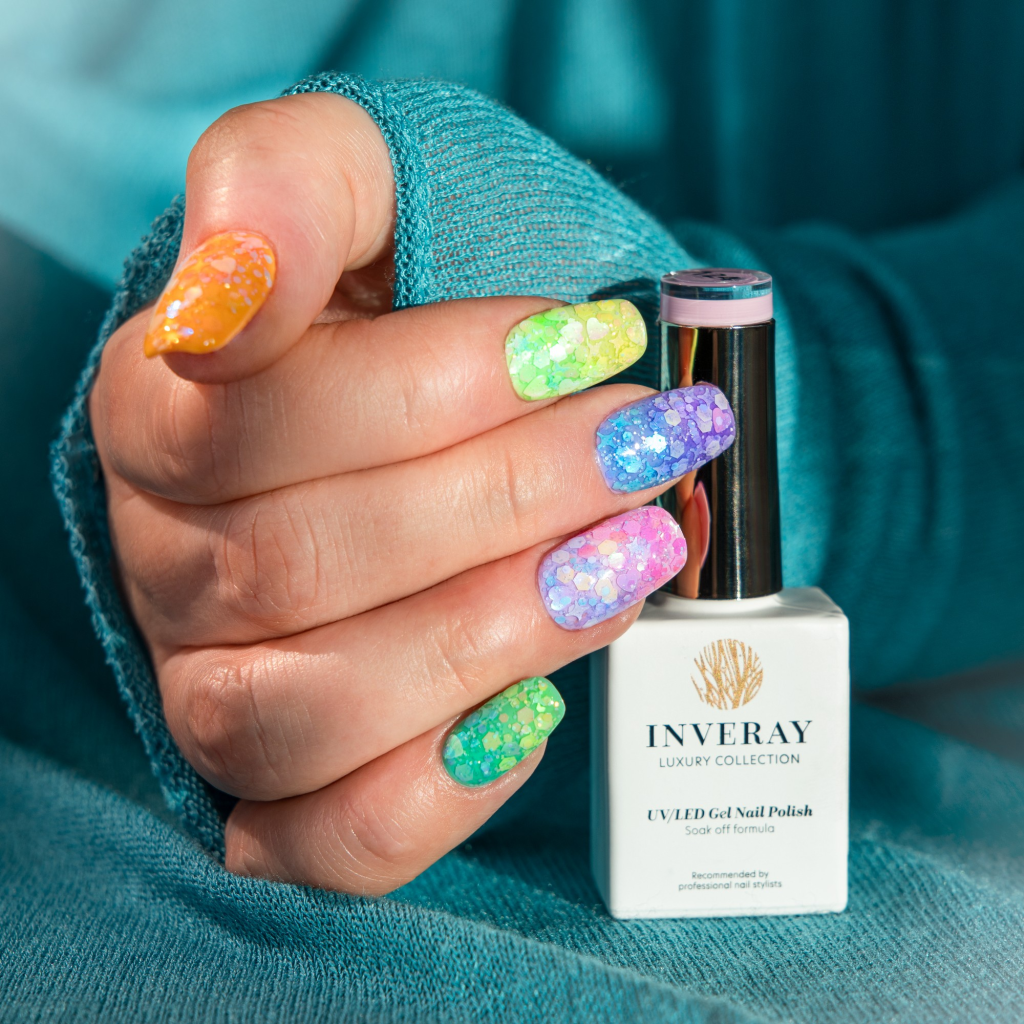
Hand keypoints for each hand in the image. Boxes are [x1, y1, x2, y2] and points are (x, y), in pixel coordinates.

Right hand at [89, 92, 733, 893]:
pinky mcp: (282, 787)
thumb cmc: (415, 286)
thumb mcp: (368, 182)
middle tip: (646, 443)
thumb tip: (228, 285)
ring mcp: (217, 683)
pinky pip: (324, 840)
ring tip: (632, 558)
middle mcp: (170, 558)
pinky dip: (438, 791)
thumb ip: (287, 185)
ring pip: (311, 709)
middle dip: (505, 501)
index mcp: (165, 407)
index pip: (253, 417)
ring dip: (493, 636)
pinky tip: (537, 711)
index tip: (584, 341)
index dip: (432, 390)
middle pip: (296, 566)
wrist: (468, 400)